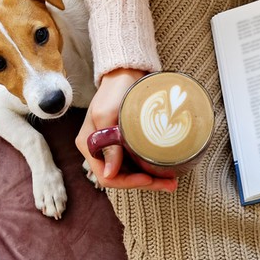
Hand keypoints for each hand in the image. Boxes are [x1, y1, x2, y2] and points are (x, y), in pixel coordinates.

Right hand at [75, 68, 177, 191]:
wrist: (125, 74)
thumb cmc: (114, 90)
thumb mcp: (108, 115)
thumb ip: (108, 145)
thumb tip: (110, 173)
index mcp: (88, 145)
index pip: (106, 177)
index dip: (128, 182)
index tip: (148, 178)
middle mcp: (98, 150)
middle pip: (120, 178)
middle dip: (145, 183)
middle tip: (170, 184)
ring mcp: (111, 148)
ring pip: (130, 173)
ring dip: (150, 179)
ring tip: (171, 181)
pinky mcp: (123, 144)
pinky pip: (135, 163)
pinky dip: (149, 169)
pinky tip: (164, 170)